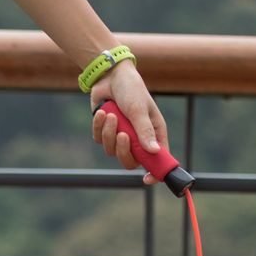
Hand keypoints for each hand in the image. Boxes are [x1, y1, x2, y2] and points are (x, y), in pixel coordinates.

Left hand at [89, 63, 168, 183]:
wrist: (110, 76)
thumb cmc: (131, 90)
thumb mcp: (139, 110)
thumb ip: (144, 131)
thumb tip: (154, 152)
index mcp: (153, 134)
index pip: (157, 160)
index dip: (154, 173)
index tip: (147, 179)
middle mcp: (138, 139)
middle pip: (130, 162)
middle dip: (124, 151)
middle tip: (122, 135)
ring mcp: (120, 136)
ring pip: (112, 150)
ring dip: (109, 133)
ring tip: (111, 115)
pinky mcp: (104, 131)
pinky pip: (99, 139)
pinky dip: (99, 126)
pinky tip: (103, 111)